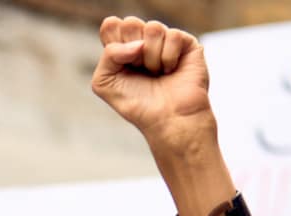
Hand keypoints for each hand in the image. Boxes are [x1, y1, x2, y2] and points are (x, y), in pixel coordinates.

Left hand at [91, 17, 213, 147]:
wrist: (166, 119)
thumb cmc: (136, 103)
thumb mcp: (104, 82)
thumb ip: (108, 55)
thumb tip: (138, 43)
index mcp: (121, 47)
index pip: (111, 25)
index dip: (113, 41)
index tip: (121, 63)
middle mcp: (143, 40)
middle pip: (130, 22)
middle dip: (132, 51)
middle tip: (140, 69)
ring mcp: (165, 40)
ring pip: (153, 27)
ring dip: (151, 57)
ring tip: (156, 73)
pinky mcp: (186, 43)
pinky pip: (172, 35)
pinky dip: (168, 58)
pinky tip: (171, 71)